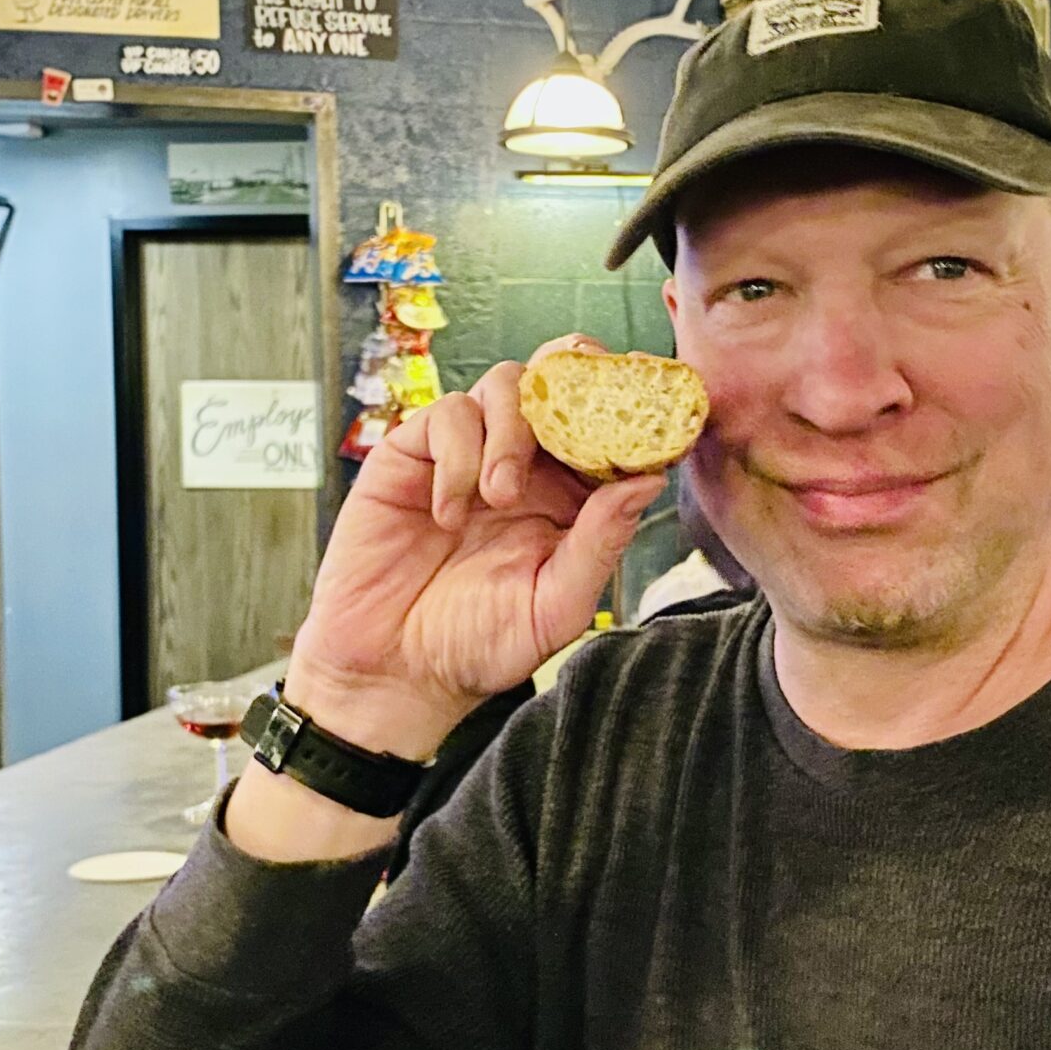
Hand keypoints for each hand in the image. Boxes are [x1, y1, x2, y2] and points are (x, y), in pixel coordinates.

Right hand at [284, 337, 664, 761]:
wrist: (394, 672)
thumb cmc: (479, 646)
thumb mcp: (555, 607)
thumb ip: (598, 544)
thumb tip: (649, 481)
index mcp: (570, 497)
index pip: (609, 428)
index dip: (632, 404)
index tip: (656, 399)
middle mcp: (525, 465)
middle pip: (560, 381)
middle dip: (577, 377)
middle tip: (582, 403)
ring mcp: (469, 454)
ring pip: (506, 384)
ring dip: (511, 432)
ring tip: (498, 497)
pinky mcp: (414, 455)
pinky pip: (447, 415)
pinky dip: (455, 456)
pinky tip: (447, 514)